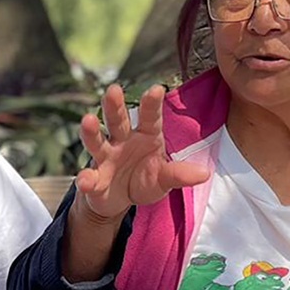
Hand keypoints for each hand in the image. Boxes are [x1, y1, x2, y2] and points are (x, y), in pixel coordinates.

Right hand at [76, 83, 211, 220]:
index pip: (150, 117)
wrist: (119, 200)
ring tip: (87, 121)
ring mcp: (106, 157)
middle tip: (113, 90)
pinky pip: (88, 177)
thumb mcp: (164, 178)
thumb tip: (205, 173)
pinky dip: (85, 180)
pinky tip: (84, 182)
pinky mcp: (93, 178)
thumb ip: (179, 174)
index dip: (152, 104)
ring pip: (98, 141)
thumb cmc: (144, 180)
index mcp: (146, 136)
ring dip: (92, 131)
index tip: (156, 89)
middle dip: (114, 106)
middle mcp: (123, 141)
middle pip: (118, 120)